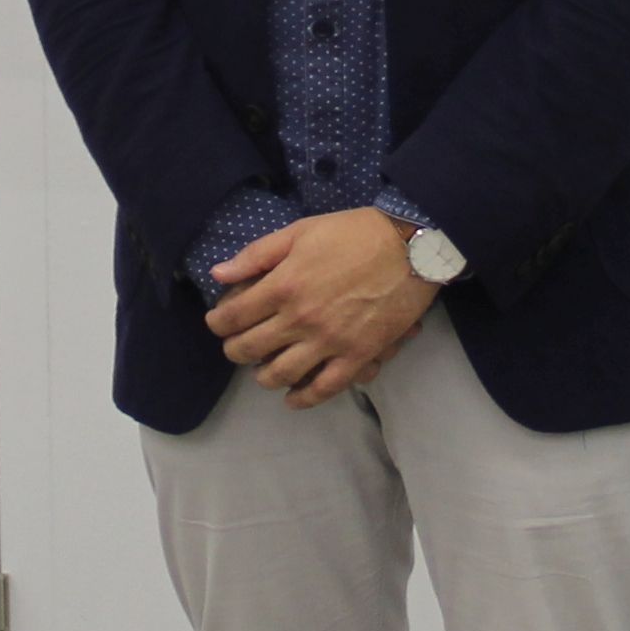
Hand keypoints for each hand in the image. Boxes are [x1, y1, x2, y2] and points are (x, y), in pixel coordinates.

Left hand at [204, 208, 439, 406]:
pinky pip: (324, 389)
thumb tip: (218, 274)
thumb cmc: (354, 233)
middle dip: (235, 350)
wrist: (411, 247)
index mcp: (282, 286)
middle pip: (249, 349)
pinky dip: (303, 399)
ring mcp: (329, 342)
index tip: (219, 322)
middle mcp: (299, 319)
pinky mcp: (357, 356)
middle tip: (237, 346)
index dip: (218, 322)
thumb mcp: (301, 231)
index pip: (232, 317)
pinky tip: (292, 398)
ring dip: (263, 376)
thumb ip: (256, 254)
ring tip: (263, 369)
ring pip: (280, 374)